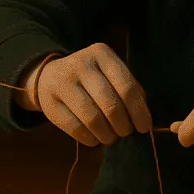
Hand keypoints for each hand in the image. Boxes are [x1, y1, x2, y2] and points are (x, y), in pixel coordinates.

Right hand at [21, 44, 153, 147]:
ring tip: (110, 138)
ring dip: (107, 135)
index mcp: (102, 54)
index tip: (143, 127)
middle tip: (125, 133)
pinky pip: (75, 128)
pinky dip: (90, 139)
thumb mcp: (110, 74)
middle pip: (110, 104)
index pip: (127, 87)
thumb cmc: (91, 79)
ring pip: (93, 119)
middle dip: (123, 126)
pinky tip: (94, 138)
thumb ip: (129, 90)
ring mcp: (63, 82)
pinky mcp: (50, 103)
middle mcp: (81, 64)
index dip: (138, 111)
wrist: (49, 77)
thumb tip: (143, 119)